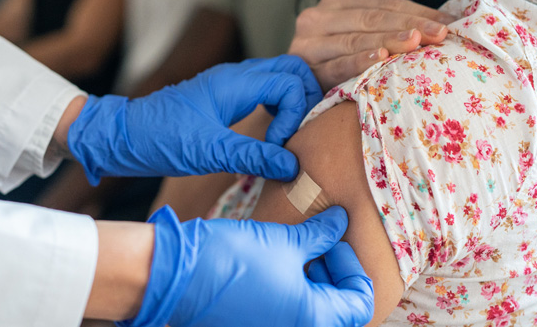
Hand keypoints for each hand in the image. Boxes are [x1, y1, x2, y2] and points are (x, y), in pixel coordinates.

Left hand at [67, 56, 321, 183]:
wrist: (122, 136)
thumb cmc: (160, 139)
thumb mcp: (208, 152)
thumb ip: (253, 156)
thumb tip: (293, 166)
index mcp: (235, 82)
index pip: (290, 82)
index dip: (296, 114)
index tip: (278, 145)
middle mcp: (236, 76)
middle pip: (292, 70)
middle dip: (306, 99)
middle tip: (299, 135)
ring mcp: (231, 85)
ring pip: (279, 79)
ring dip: (293, 104)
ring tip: (287, 138)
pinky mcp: (224, 98)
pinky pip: (264, 92)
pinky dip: (278, 109)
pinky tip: (271, 137)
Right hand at [119, 206, 373, 326]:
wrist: (177, 274)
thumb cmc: (233, 258)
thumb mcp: (283, 240)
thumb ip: (320, 235)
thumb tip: (341, 221)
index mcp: (313, 319)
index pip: (359, 301)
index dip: (352, 267)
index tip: (334, 241)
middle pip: (337, 309)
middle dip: (332, 272)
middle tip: (316, 241)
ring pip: (310, 311)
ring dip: (311, 280)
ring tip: (294, 247)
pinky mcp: (251, 326)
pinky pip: (284, 313)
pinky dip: (289, 290)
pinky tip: (275, 261)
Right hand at [290, 0, 453, 90]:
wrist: (293, 95)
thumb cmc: (337, 64)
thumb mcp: (358, 35)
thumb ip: (385, 22)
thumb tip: (441, 19)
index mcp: (334, 2)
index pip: (381, 2)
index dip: (416, 10)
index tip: (448, 22)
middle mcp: (317, 17)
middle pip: (370, 18)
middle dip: (409, 24)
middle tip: (439, 33)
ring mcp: (307, 43)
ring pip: (355, 39)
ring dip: (388, 40)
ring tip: (416, 42)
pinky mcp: (303, 68)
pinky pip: (336, 64)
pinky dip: (359, 61)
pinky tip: (380, 58)